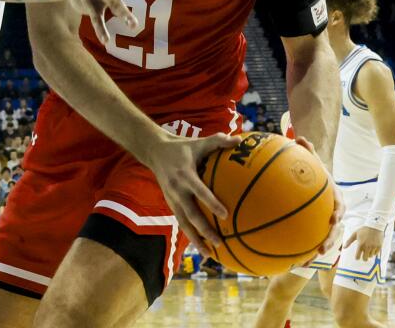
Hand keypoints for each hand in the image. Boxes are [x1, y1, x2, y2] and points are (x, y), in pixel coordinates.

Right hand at [143, 132, 240, 256]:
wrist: (154, 151)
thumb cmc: (182, 147)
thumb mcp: (198, 142)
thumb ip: (218, 141)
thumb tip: (240, 139)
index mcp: (185, 175)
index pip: (199, 191)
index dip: (211, 203)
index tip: (225, 214)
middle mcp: (177, 190)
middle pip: (190, 214)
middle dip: (204, 230)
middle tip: (219, 242)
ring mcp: (172, 199)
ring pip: (183, 223)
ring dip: (195, 240)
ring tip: (209, 255)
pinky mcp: (170, 204)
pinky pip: (181, 222)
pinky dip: (190, 236)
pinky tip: (202, 247)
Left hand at [294, 135, 344, 255]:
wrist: (314, 192)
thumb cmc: (313, 177)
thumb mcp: (312, 165)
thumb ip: (307, 152)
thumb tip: (300, 137)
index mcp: (334, 198)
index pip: (339, 206)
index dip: (338, 214)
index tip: (333, 220)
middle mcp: (333, 214)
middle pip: (335, 230)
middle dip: (330, 240)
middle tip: (322, 248)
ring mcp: (326, 225)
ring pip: (325, 241)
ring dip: (317, 252)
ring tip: (307, 263)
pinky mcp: (317, 231)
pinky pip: (312, 243)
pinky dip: (304, 253)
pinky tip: (293, 263)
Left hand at [345, 225, 384, 260]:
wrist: (374, 226)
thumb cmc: (363, 230)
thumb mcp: (355, 234)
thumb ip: (349, 241)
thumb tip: (344, 248)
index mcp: (360, 244)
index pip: (358, 256)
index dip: (357, 257)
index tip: (357, 257)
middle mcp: (367, 247)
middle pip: (365, 258)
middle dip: (363, 258)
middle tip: (363, 255)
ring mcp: (373, 247)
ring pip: (370, 256)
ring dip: (369, 254)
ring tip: (368, 249)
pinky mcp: (379, 246)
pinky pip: (376, 254)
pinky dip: (374, 252)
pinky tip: (372, 248)